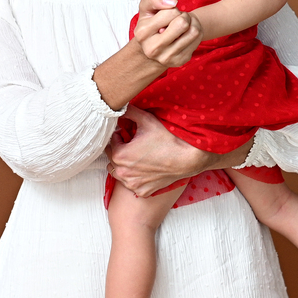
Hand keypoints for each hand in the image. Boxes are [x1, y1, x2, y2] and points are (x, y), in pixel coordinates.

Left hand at [106, 106, 221, 195]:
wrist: (187, 159)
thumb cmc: (167, 140)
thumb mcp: (147, 120)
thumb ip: (129, 111)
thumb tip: (120, 105)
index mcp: (119, 155)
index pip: (110, 142)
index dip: (119, 136)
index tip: (129, 134)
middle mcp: (122, 172)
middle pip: (112, 158)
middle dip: (119, 150)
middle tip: (134, 144)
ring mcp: (132, 184)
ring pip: (119, 173)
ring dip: (124, 166)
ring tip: (137, 157)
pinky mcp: (142, 191)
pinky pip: (132, 184)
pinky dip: (135, 178)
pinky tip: (145, 169)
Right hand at [133, 0, 201, 69]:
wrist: (152, 47)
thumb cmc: (151, 24)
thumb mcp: (147, 8)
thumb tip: (173, 3)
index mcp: (142, 33)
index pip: (171, 12)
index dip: (173, 9)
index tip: (167, 14)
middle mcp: (153, 49)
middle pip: (183, 23)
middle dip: (183, 16)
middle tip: (177, 19)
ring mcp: (167, 58)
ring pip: (194, 32)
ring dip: (191, 23)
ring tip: (183, 25)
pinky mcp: (180, 61)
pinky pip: (198, 40)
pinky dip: (195, 32)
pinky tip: (186, 34)